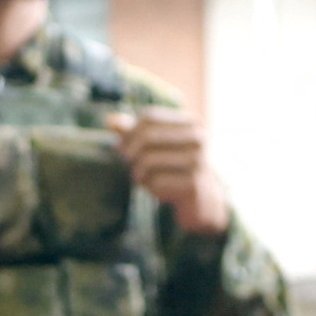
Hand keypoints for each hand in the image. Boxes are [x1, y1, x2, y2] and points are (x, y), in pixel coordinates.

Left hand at [112, 109, 229, 237]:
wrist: (204, 199)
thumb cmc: (176, 168)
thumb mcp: (159, 146)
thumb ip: (135, 131)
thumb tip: (111, 121)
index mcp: (190, 123)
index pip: (149, 117)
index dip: (130, 131)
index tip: (122, 146)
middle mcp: (197, 138)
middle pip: (146, 137)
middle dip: (130, 152)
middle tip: (127, 164)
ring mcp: (197, 161)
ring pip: (148, 161)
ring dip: (138, 172)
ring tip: (141, 178)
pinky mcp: (192, 184)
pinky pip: (156, 183)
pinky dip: (149, 187)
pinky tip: (154, 190)